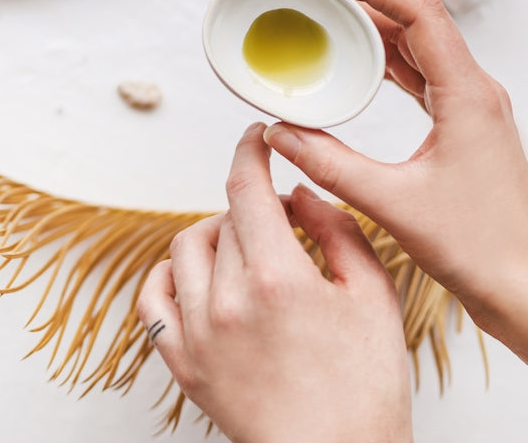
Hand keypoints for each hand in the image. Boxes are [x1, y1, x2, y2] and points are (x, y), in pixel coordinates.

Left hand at [136, 123, 412, 442]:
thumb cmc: (365, 389)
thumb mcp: (373, 296)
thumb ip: (338, 231)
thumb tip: (302, 194)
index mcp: (278, 278)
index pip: (247, 188)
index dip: (250, 151)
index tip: (256, 138)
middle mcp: (227, 301)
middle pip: (224, 219)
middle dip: (254, 205)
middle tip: (285, 220)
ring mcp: (197, 334)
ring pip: (186, 249)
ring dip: (216, 234)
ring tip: (249, 249)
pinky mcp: (183, 364)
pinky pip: (153, 299)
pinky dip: (170, 274)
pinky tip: (197, 275)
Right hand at [263, 0, 527, 330]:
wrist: (523, 284)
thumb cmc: (476, 247)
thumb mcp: (391, 203)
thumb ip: (330, 164)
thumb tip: (280, 134)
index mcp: (468, 95)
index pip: (420, 13)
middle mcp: (477, 92)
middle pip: (421, 22)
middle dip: (369, 0)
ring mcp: (476, 109)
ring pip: (424, 49)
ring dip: (380, 30)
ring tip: (333, 21)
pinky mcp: (469, 128)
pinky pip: (427, 78)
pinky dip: (392, 64)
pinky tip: (363, 68)